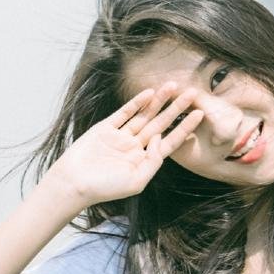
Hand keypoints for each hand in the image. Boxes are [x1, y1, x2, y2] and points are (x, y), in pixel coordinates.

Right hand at [46, 82, 202, 206]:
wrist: (73, 183)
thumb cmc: (105, 188)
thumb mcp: (137, 181)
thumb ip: (153, 161)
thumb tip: (159, 139)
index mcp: (145, 161)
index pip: (170, 141)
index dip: (185, 127)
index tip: (200, 114)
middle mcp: (136, 147)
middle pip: (160, 124)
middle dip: (176, 108)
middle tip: (193, 93)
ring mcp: (121, 136)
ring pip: (144, 115)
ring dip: (159, 101)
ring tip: (173, 86)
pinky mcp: (106, 128)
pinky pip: (124, 113)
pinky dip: (136, 103)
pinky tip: (149, 92)